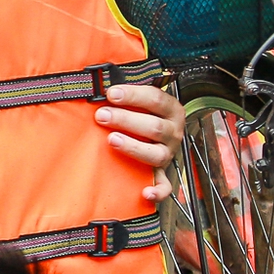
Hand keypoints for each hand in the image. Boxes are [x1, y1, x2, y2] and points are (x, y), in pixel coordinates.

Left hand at [96, 84, 185, 202]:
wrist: (155, 137)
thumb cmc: (143, 114)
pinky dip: (157, 191)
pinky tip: (144, 192)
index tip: (110, 93)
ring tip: (112, 140)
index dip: (133, 95)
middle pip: (154, 127)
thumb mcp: (141, 99)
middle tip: (102, 115)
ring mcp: (169, 154)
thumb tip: (100, 80)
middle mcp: (173, 132)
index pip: (156, 99)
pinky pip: (165, 186)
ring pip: (156, 154)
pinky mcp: (163, 174)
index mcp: (171, 110)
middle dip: (126, 120)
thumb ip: (127, 92)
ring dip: (133, 147)